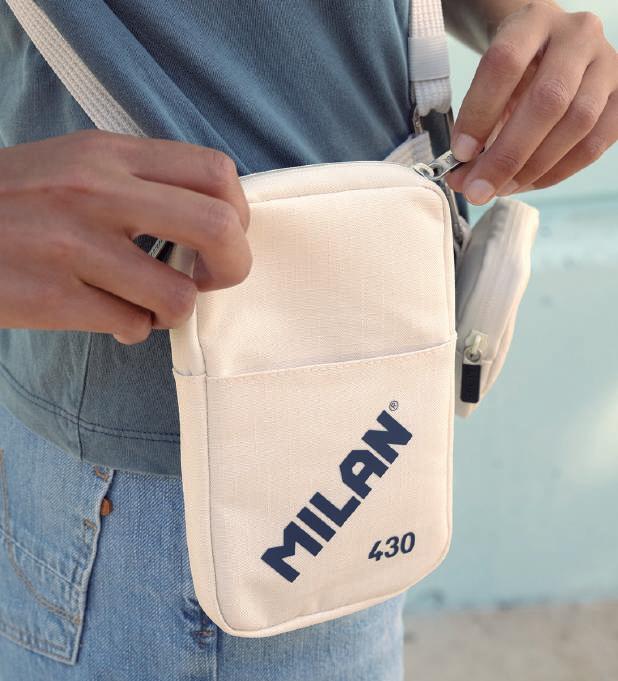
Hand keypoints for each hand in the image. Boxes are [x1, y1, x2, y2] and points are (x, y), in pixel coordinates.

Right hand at [0, 130, 250, 343]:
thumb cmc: (18, 203)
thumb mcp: (78, 166)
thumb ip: (144, 183)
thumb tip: (216, 219)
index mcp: (108, 154)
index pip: (214, 172)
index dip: (238, 214)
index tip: (222, 238)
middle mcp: (96, 192)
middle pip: (218, 228)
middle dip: (232, 266)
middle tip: (210, 279)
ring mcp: (73, 245)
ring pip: (178, 296)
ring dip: (172, 310)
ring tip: (145, 303)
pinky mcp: (53, 297)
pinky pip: (132, 327)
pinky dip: (132, 328)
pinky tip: (107, 315)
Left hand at [447, 2, 617, 203]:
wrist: (549, 51)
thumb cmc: (514, 71)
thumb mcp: (489, 83)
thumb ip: (475, 127)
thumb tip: (462, 179)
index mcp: (534, 20)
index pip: (504, 63)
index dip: (480, 113)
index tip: (460, 152)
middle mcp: (578, 35)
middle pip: (547, 99)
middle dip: (508, 155)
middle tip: (478, 189)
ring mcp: (607, 64)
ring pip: (577, 123)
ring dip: (534, 168)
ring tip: (501, 188)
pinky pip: (595, 144)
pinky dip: (558, 171)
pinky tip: (528, 183)